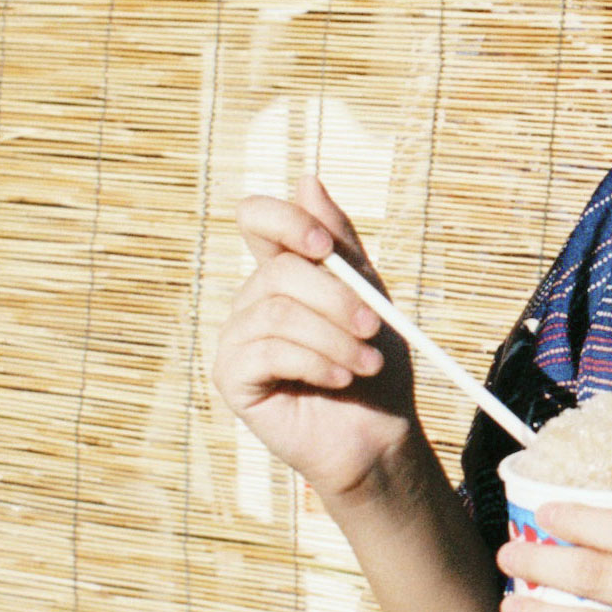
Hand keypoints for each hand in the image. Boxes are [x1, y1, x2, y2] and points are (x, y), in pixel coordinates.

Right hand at [214, 177, 427, 507]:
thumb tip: (307, 180)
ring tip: (366, 363)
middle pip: (279, 272)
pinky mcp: (232, 377)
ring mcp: (237, 338)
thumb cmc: (375, 363)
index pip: (256, 218)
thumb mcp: (370, 293)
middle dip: (337, 299)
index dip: (286, 222)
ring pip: (278, 314)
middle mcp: (251, 300)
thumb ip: (339, 242)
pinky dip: (315, 363)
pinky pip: (266, 353)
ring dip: (335, 338)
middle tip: (375, 328)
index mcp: (281, 271)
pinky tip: (340, 378)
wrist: (379, 432)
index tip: (327, 247)